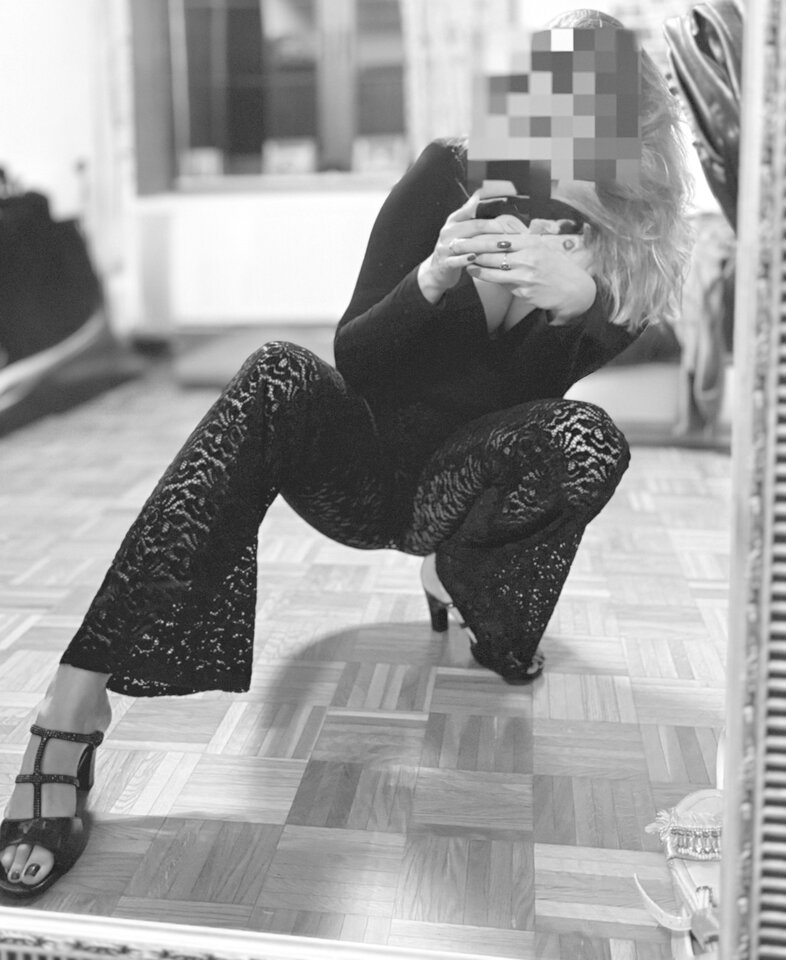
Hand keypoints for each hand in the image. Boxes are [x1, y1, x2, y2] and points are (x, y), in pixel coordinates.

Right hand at [417, 188, 510, 302]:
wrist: (436, 270)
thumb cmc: (455, 247)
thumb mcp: (460, 229)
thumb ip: (471, 215)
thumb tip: (483, 194)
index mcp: (454, 220)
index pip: (471, 210)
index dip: (488, 206)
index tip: (505, 204)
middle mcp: (448, 232)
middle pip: (473, 226)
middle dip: (493, 227)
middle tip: (511, 230)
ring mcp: (444, 248)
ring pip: (466, 244)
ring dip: (486, 245)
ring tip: (503, 245)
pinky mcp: (444, 263)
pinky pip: (456, 261)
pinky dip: (466, 260)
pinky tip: (477, 259)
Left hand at [466, 222, 597, 320]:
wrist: (572, 289)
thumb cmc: (555, 266)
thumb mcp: (541, 247)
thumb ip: (522, 242)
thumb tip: (500, 236)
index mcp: (531, 242)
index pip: (500, 236)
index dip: (480, 235)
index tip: (465, 233)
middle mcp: (528, 257)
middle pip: (492, 251)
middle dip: (471, 248)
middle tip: (455, 245)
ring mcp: (526, 275)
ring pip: (493, 268)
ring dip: (476, 264)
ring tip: (463, 260)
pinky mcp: (524, 291)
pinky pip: (501, 283)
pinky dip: (488, 277)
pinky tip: (477, 273)